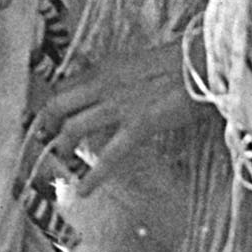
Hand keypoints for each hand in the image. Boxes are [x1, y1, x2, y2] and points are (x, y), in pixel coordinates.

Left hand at [27, 38, 202, 190]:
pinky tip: (85, 189)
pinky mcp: (138, 125)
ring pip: (74, 127)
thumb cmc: (181, 62)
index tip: (50, 117)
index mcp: (105, 67)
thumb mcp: (138, 63)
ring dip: (63, 147)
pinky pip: (109, 155)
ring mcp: (119, 105)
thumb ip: (118, 78)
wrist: (204, 63)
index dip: (53, 103)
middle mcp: (104, 84)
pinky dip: (94, 176)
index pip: (64, 85)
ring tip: (63, 161)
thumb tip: (109, 94)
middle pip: (58, 104)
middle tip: (47, 139)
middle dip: (47, 124)